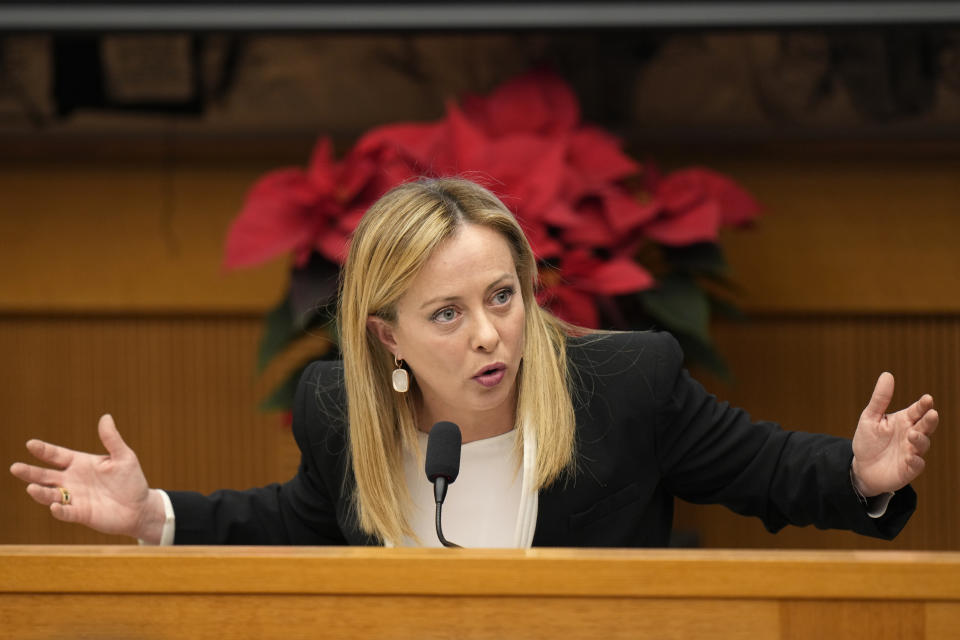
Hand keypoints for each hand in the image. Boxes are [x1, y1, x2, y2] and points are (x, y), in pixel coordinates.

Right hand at [9, 414, 165, 542]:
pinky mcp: (81, 514)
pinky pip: (66, 512)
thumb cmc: (131, 480)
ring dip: (41, 492)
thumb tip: (106, 417)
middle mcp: (72, 480)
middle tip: (15, 468)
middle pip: (45, 475)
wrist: (140, 507)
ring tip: (31, 488)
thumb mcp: (123, 457)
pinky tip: (56, 506)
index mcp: (80, 463)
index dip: (44, 450)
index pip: (57, 455)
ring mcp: (74, 498)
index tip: (31, 444)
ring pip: (51, 494)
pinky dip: (60, 510)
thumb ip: (112, 439)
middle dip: (30, 472)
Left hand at [851, 372, 938, 496]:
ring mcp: (912, 451)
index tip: (927, 398)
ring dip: (920, 439)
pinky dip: (916, 461)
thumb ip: (880, 399)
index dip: (923, 405)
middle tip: (932, 413)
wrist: (862, 468)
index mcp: (904, 420)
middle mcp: (911, 434)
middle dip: (930, 420)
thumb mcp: (870, 417)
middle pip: (925, 426)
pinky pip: (916, 465)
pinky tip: (912, 457)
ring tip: (912, 434)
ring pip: (922, 444)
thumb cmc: (869, 440)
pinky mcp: (909, 468)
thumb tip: (887, 374)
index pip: (917, 410)